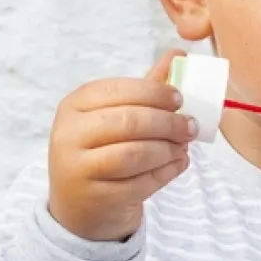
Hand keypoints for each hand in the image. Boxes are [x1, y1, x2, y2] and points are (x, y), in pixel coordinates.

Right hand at [47, 52, 196, 242]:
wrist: (81, 207)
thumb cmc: (103, 151)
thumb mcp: (117, 116)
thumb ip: (147, 87)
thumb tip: (179, 54)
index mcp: (74, 105)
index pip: (117, 90)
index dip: (154, 93)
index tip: (180, 99)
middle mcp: (69, 134)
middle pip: (129, 121)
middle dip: (168, 122)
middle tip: (191, 126)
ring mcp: (78, 168)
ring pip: (135, 153)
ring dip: (168, 149)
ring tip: (183, 147)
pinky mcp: (96, 197)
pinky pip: (141, 182)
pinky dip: (166, 172)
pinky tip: (178, 164)